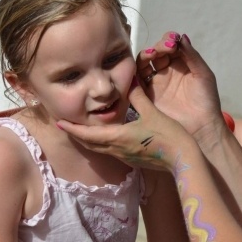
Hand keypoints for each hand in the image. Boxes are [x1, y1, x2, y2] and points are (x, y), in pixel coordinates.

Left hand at [57, 83, 193, 172]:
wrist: (182, 159)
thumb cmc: (168, 135)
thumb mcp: (152, 112)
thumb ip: (138, 97)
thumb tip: (130, 80)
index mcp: (117, 137)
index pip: (87, 134)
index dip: (72, 128)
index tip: (59, 122)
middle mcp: (116, 150)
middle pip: (89, 144)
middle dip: (76, 134)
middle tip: (66, 125)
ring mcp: (124, 157)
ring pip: (99, 149)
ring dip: (88, 140)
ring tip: (81, 130)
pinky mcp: (133, 161)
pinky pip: (109, 152)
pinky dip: (101, 144)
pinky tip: (105, 138)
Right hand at [138, 32, 224, 140]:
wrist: (201, 126)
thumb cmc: (206, 100)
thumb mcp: (203, 74)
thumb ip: (192, 56)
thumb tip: (181, 36)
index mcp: (181, 64)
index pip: (170, 46)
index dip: (170, 40)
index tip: (174, 41)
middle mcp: (166, 71)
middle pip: (156, 52)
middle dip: (159, 46)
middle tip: (165, 49)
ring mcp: (156, 82)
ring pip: (144, 63)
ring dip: (146, 55)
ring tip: (152, 55)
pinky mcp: (147, 94)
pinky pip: (137, 80)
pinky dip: (135, 70)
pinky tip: (142, 66)